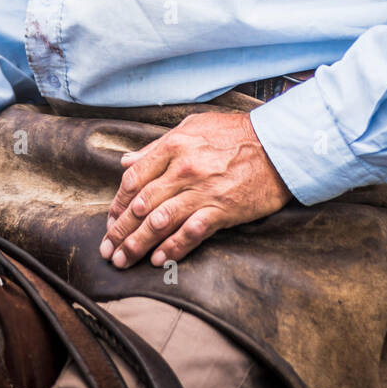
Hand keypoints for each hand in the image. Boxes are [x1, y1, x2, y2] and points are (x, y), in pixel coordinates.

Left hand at [100, 110, 291, 269]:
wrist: (278, 145)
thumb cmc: (236, 134)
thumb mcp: (194, 127)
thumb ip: (158, 146)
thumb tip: (128, 161)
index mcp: (173, 146)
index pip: (134, 179)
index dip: (117, 203)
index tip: (111, 220)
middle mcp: (183, 169)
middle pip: (141, 205)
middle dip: (120, 231)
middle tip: (108, 250)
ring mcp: (202, 191)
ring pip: (159, 222)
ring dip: (137, 245)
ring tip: (124, 260)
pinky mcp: (221, 210)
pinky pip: (189, 233)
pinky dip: (171, 249)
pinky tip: (158, 260)